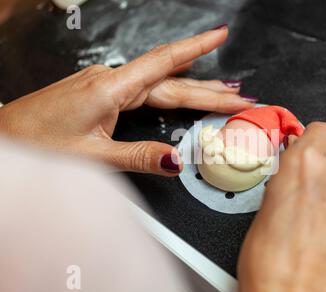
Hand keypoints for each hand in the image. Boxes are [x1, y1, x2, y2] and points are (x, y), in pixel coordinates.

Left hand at [0, 25, 255, 175]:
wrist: (5, 136)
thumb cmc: (37, 142)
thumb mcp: (93, 157)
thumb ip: (139, 157)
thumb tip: (176, 160)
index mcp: (110, 88)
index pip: (165, 65)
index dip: (196, 49)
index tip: (220, 35)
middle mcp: (110, 79)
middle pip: (171, 80)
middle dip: (209, 88)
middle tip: (240, 96)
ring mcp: (105, 82)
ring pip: (159, 83)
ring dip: (193, 87)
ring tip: (221, 92)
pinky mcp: (100, 90)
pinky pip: (144, 85)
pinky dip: (168, 85)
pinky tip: (178, 80)